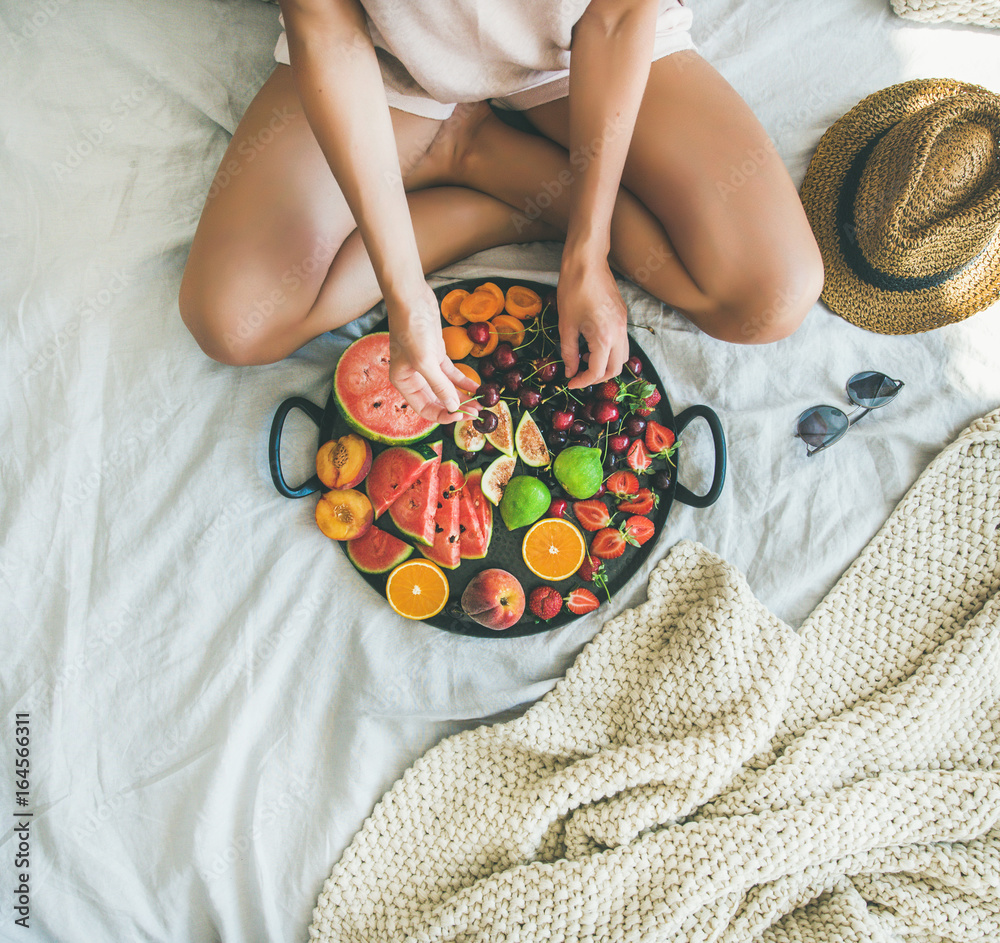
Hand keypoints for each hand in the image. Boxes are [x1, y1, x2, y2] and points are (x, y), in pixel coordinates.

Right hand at [387, 282, 480, 424]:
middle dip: (456, 407)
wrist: (412, 299)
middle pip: (437, 400)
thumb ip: (439, 385)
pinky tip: (476, 387)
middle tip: (476, 412)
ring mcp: (426, 366)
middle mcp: (414, 378)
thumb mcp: (425, 361)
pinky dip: (463, 381)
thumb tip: (452, 407)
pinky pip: (451, 374)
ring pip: (446, 388)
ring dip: (462, 396)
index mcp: (404, 383)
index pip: (425, 408)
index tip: (461, 416)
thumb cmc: (411, 329)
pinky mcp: (437, 354)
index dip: (443, 415)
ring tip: (479, 403)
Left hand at [557, 254, 628, 389]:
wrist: (587, 262)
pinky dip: (609, 351)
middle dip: (598, 378)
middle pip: (616, 369)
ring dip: (606, 365)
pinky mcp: (623, 316)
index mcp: (604, 338)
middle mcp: (619, 334)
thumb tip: (570, 371)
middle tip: (580, 376)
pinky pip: (621, 342)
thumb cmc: (573, 290)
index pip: (598, 372)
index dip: (583, 381)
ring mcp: (624, 324)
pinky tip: (591, 344)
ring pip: (622, 356)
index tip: (571, 383)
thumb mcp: (566, 325)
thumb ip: (568, 352)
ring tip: (585, 358)